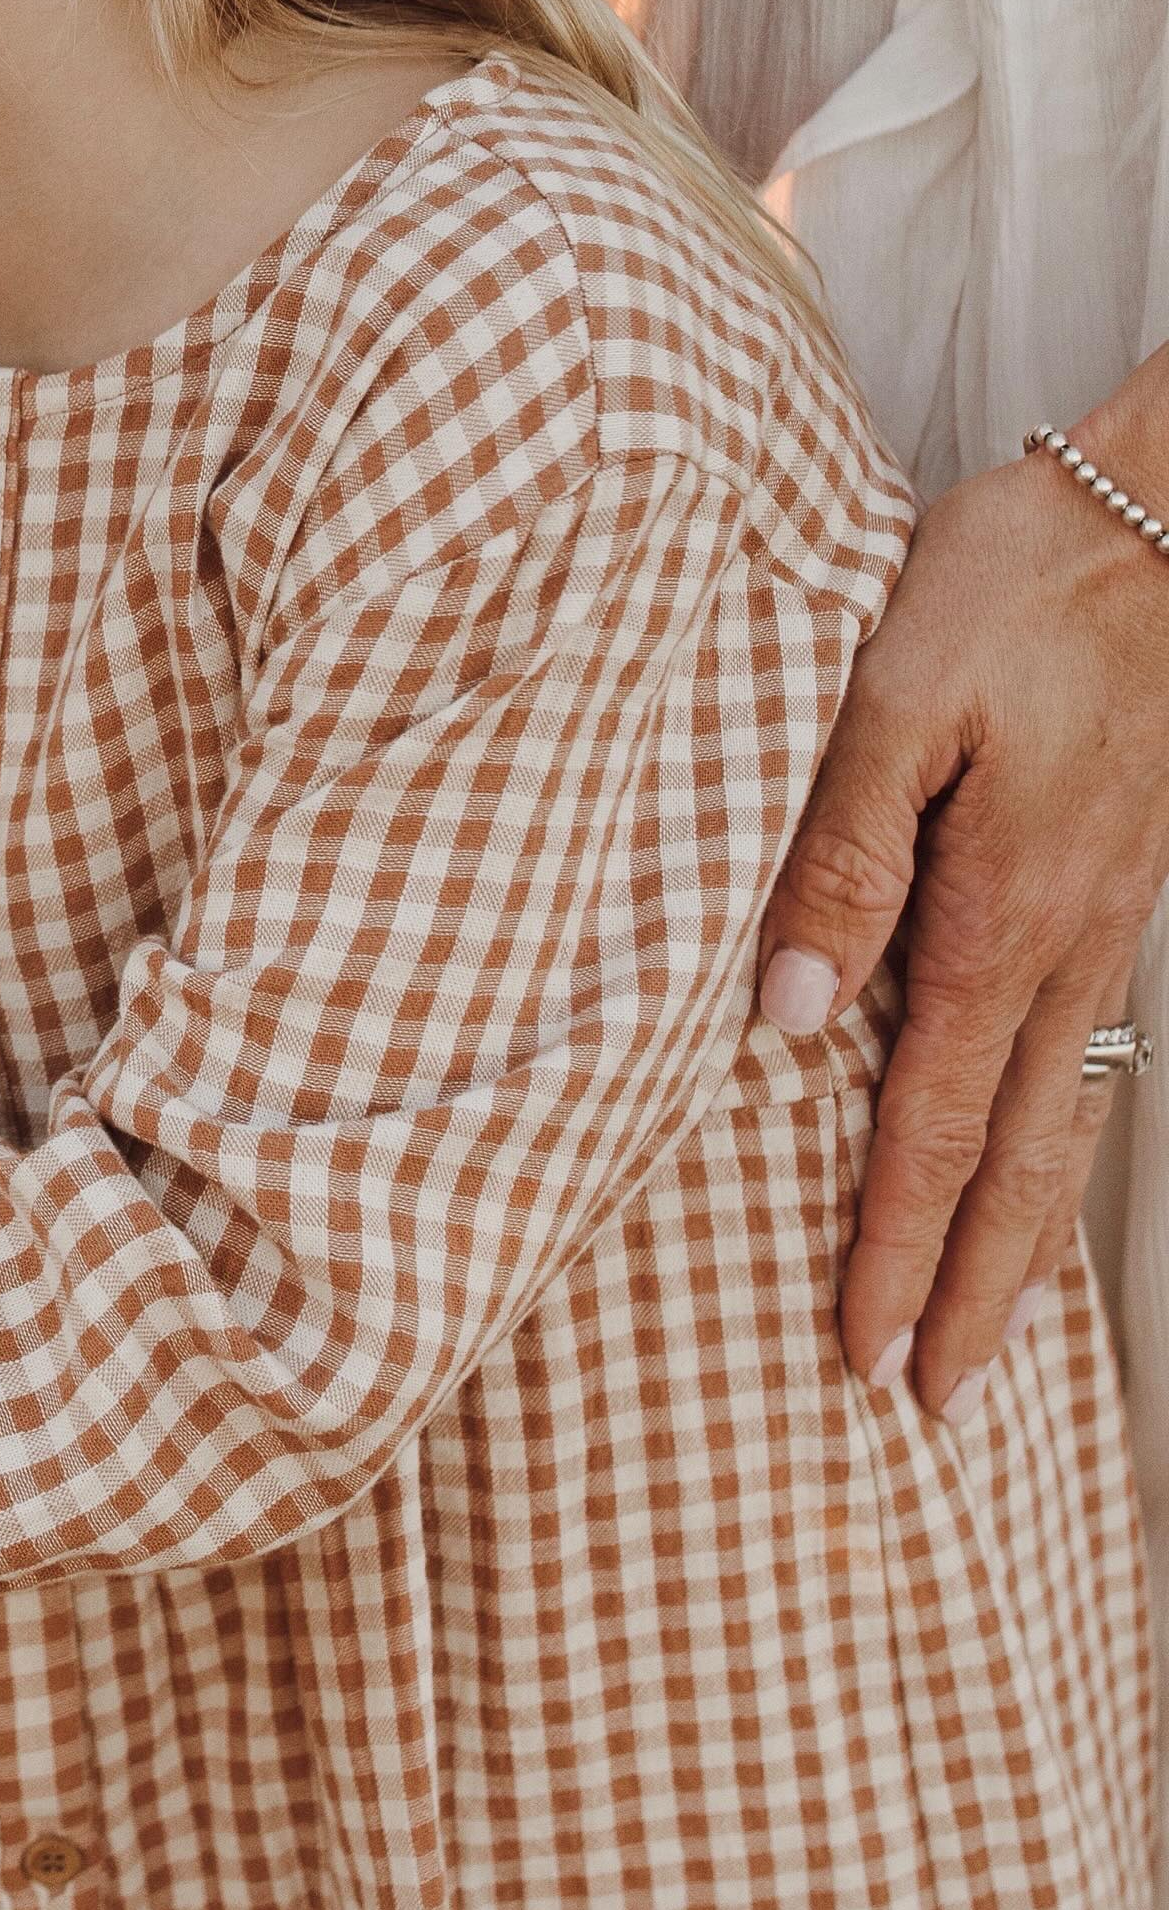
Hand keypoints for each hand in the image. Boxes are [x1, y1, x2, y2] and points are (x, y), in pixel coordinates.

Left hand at [763, 406, 1168, 1420]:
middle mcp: (1069, 943)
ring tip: (992, 1334)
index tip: (860, 1355)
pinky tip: (1046, 1157)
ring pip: (1070, 1117)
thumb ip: (833, 859)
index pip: (934, 1126)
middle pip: (1020, 1159)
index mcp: (999, 915)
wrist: (1164, 507)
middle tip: (929, 1402)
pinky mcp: (1123, 882)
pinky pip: (1095, 1052)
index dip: (896, 1249)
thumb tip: (779, 1022)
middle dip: (973, 1289)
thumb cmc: (1014, 580)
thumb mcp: (889, 695)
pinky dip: (1068, 1139)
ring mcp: (1111, 919)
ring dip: (1029, 1236)